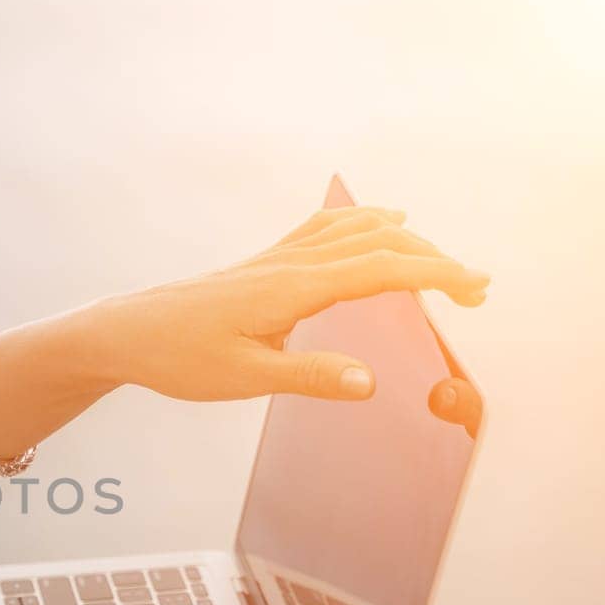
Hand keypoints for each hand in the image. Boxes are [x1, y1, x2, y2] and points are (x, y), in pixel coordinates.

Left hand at [90, 205, 489, 401]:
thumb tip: (371, 382)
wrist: (125, 332)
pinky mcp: (264, 262)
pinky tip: (381, 223)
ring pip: (354, 230)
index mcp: (291, 288)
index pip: (381, 270)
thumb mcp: (244, 378)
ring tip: (443, 262)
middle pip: (378, 244)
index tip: (479, 287)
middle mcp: (289, 263)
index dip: (436, 275)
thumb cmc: (178, 357)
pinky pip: (325, 228)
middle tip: (477, 290)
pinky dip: (365, 222)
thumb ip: (309, 376)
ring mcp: (276, 257)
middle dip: (434, 260)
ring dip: (405, 240)